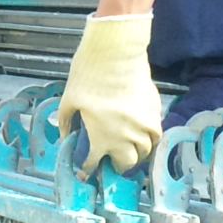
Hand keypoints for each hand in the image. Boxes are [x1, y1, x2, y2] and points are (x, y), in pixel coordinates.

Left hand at [56, 13, 162, 173]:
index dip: (88, 169)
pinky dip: (150, 138)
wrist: (116, 51)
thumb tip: (66, 136)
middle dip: (118, 165)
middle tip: (112, 161)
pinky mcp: (154, 109)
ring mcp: (144, 124)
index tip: (86, 171)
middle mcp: (126, 136)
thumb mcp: (69, 99)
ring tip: (130, 151)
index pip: (95, 162)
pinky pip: (156, 132)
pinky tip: (143, 134)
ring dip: (137, 154)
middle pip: (127, 162)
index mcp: (102, 136)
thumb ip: (67, 122)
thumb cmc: (89, 74)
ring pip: (146, 150)